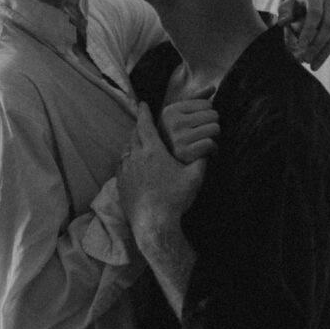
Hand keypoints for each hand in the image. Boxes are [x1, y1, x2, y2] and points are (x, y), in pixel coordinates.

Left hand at [117, 103, 206, 252]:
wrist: (154, 224)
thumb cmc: (175, 199)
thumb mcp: (194, 178)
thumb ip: (201, 161)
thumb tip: (208, 151)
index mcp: (152, 151)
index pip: (145, 125)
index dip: (144, 113)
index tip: (143, 104)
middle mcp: (135, 157)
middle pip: (134, 136)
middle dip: (139, 127)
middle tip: (143, 123)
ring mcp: (125, 171)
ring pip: (126, 151)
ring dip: (132, 144)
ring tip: (138, 143)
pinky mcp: (121, 184)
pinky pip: (122, 166)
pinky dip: (127, 160)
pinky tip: (132, 165)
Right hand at [158, 87, 219, 162]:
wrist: (164, 164)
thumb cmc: (176, 137)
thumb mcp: (179, 116)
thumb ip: (196, 99)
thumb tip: (212, 87)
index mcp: (171, 110)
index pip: (207, 104)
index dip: (208, 114)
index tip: (200, 124)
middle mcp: (173, 122)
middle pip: (213, 115)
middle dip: (212, 125)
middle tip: (205, 134)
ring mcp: (178, 138)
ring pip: (215, 129)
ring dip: (214, 137)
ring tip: (206, 142)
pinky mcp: (185, 153)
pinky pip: (211, 143)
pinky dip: (213, 149)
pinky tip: (206, 152)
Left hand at [277, 0, 329, 71]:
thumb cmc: (295, 5)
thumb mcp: (286, 6)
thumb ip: (284, 13)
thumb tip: (282, 22)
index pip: (315, 14)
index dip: (309, 30)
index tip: (301, 45)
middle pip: (329, 26)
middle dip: (317, 45)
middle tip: (306, 59)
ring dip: (326, 51)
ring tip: (314, 65)